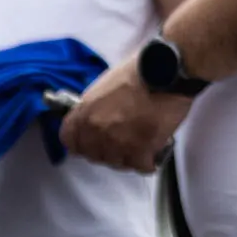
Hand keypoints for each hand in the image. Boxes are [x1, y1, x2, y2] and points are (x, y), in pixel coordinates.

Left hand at [58, 57, 192, 174]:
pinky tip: (152, 151)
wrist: (167, 70)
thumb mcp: (103, 86)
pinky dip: (147, 161)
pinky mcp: (141, 149)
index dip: (82, 143)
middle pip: (93, 155)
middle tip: (122, 142)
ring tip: (139, 144)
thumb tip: (92, 120)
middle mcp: (96, 131)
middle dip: (107, 150)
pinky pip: (139, 166)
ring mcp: (117, 142)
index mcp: (84, 113)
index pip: (69, 141)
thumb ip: (92, 108)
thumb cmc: (139, 71)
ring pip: (116, 163)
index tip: (91, 142)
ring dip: (127, 157)